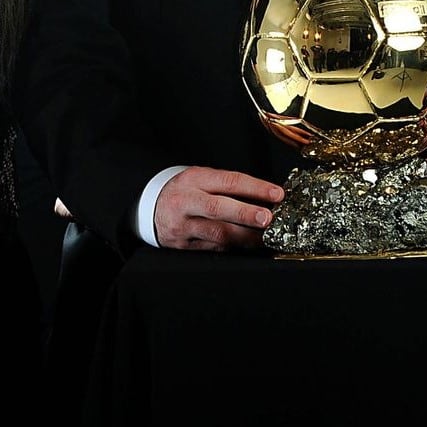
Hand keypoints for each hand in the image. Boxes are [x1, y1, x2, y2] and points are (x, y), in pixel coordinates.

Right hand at [153, 166, 284, 250]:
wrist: (150, 208)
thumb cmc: (184, 191)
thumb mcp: (202, 179)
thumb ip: (229, 186)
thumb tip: (265, 196)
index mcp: (194, 179)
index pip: (229, 181)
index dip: (255, 188)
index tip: (276, 194)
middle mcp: (186, 202)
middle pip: (219, 208)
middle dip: (246, 214)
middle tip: (268, 218)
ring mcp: (183, 226)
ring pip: (217, 233)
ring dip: (245, 236)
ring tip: (265, 236)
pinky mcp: (183, 246)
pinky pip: (212, 248)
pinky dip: (232, 247)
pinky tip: (246, 244)